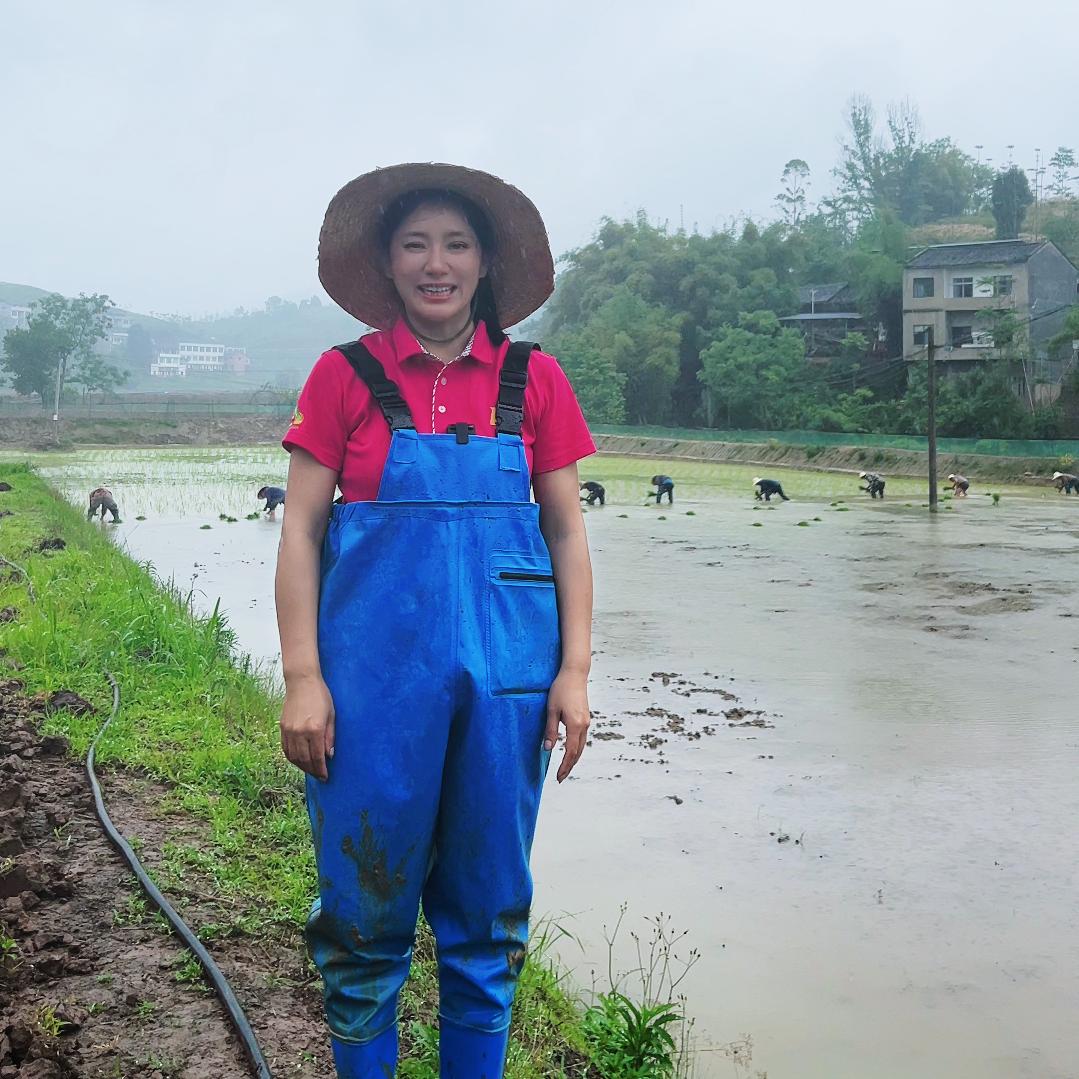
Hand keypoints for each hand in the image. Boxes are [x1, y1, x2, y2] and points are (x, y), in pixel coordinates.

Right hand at [280, 675, 335, 780]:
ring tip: (310, 770)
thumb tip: (329, 755)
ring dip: (302, 767)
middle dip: (312, 771)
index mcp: (315, 729)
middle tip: (319, 776)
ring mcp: (289, 731)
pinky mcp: (282, 728)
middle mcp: (300, 732)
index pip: (317, 757)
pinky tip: (299, 760)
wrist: (302, 682)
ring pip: (294, 757)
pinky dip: (292, 758)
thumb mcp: (332, 715)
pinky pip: (286, 749)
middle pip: (305, 760)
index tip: (325, 777)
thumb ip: (330, 737)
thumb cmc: (321, 696)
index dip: (321, 769)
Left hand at [543, 668, 589, 782]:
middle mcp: (584, 725)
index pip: (571, 752)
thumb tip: (548, 749)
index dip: (565, 766)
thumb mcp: (551, 710)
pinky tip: (570, 751)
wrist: (575, 673)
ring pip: (582, 745)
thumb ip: (550, 730)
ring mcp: (586, 721)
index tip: (558, 777)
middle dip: (570, 766)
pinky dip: (577, 748)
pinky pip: (582, 738)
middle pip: (578, 752)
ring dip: (574, 758)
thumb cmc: (560, 689)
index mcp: (575, 725)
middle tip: (561, 777)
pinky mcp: (585, 717)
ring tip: (565, 768)